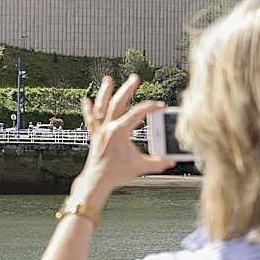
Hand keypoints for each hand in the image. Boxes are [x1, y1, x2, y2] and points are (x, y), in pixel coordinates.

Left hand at [74, 75, 174, 205]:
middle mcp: (107, 128)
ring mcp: (99, 130)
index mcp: (119, 132)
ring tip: (108, 79)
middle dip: (127, 89)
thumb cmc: (117, 173)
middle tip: (135, 78)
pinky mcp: (94, 135)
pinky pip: (90, 119)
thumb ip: (158, 162)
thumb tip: (172, 160)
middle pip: (118, 103)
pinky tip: (86, 99)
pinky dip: (88, 109)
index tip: (160, 106)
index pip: (137, 114)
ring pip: (101, 107)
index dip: (150, 108)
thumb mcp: (141, 167)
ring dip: (105, 92)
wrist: (97, 181)